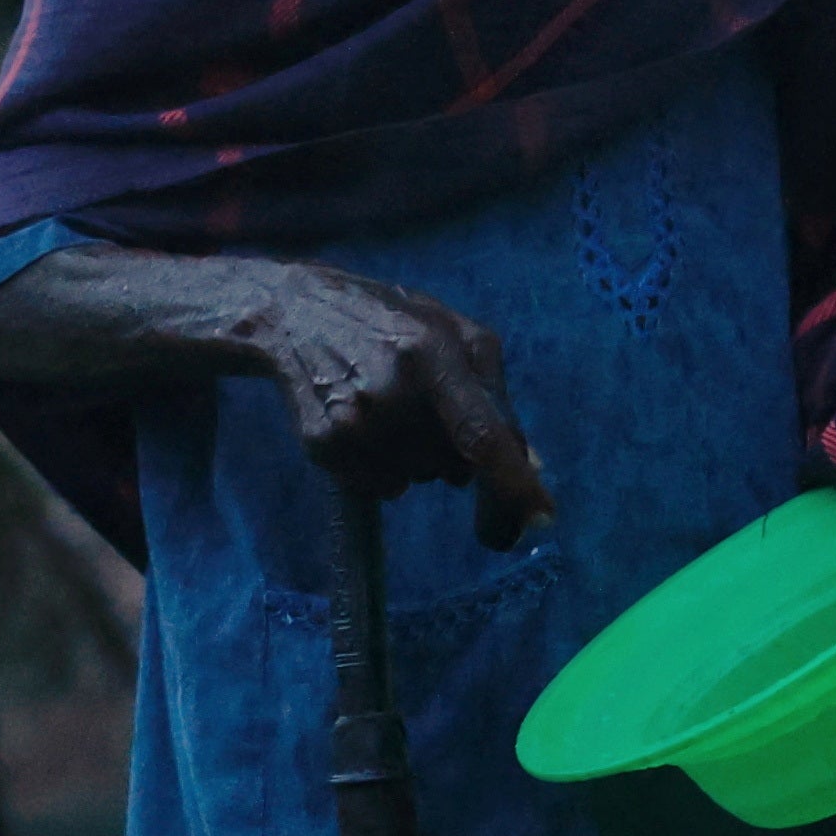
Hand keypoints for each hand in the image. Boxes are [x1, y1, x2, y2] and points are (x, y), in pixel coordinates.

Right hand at [228, 264, 551, 544]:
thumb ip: (494, 393)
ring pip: (417, 479)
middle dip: (454, 452)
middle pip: (453, 466)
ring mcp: (353, 425)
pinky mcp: (323, 447)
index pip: (481, 433)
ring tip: (390, 408)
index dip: (513, 485)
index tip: (540, 522)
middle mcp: (391, 393)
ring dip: (417, 459)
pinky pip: (380, 486)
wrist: (295, 314)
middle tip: (426, 407)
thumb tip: (530, 466)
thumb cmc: (390, 319)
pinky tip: (366, 425)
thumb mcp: (453, 331)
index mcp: (432, 352)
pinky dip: (383, 468)